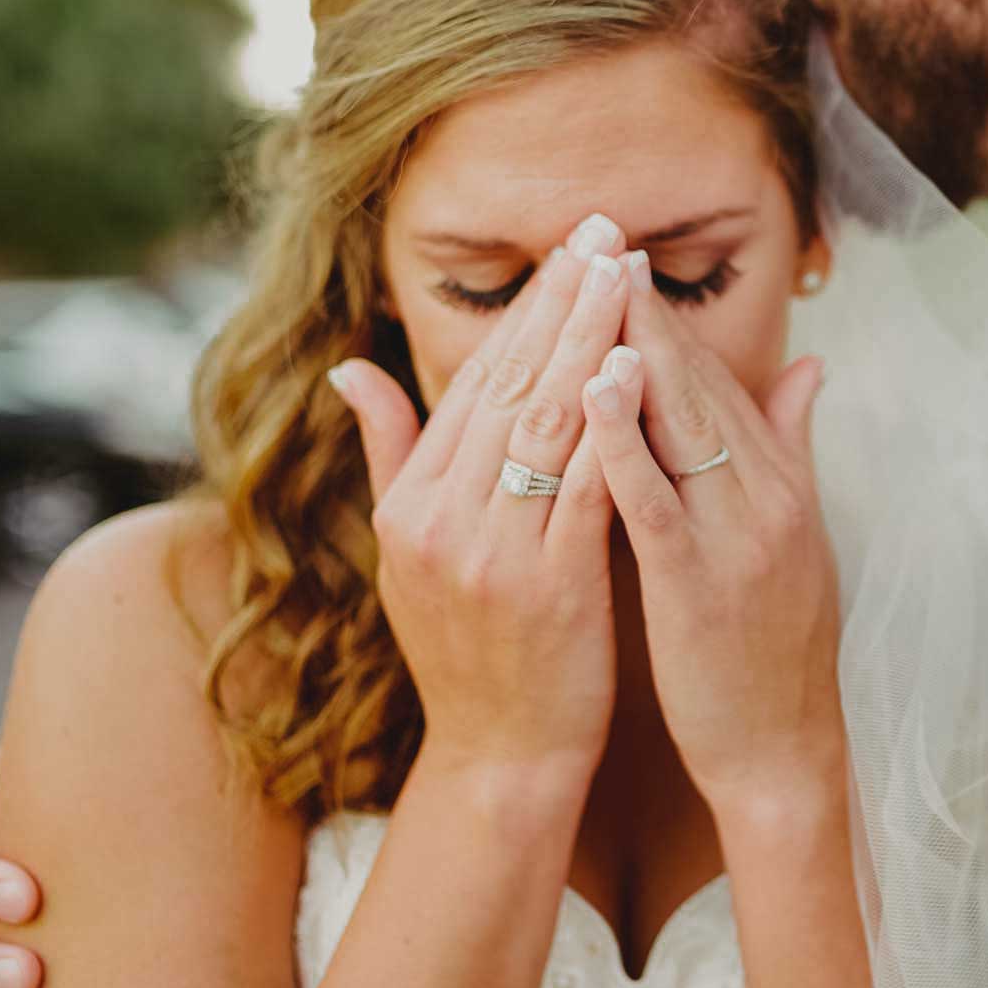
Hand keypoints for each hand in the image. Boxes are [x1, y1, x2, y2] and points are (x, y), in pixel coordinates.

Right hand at [330, 215, 636, 786]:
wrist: (502, 759)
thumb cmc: (470, 651)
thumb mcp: (407, 553)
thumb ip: (390, 455)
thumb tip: (350, 367)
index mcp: (410, 505)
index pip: (473, 383)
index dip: (524, 310)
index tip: (567, 247)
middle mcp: (439, 520)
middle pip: (508, 387)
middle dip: (560, 300)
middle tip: (602, 229)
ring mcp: (490, 553)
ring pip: (545, 422)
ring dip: (590, 340)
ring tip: (624, 273)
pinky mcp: (547, 586)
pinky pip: (582, 486)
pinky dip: (609, 425)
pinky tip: (637, 369)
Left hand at [579, 260, 842, 812]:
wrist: (784, 751)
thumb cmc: (773, 647)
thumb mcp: (796, 537)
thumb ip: (793, 448)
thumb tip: (811, 369)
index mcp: (782, 482)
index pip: (719, 378)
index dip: (668, 319)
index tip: (621, 260)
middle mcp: (767, 495)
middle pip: (699, 382)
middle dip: (647, 311)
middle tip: (601, 241)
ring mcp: (737, 536)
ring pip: (681, 422)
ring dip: (636, 349)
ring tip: (595, 283)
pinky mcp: (698, 582)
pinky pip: (655, 497)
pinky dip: (624, 438)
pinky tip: (590, 391)